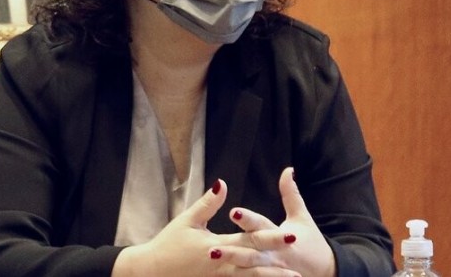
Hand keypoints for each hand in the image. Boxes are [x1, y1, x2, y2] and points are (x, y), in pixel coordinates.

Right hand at [112, 179, 300, 276]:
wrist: (151, 272)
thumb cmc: (168, 244)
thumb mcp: (187, 221)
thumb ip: (208, 203)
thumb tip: (223, 183)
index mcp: (217, 245)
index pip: (250, 240)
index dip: (272, 238)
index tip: (291, 235)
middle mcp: (221, 264)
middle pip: (256, 262)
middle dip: (279, 260)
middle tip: (300, 258)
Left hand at [213, 167, 336, 276]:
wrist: (325, 271)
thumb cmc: (311, 241)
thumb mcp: (301, 216)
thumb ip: (291, 194)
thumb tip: (287, 170)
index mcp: (280, 235)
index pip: (261, 225)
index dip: (248, 219)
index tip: (232, 212)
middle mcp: (274, 254)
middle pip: (251, 251)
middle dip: (233, 250)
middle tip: (212, 248)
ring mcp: (272, 270)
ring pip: (248, 269)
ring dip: (232, 264)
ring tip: (212, 257)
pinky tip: (220, 275)